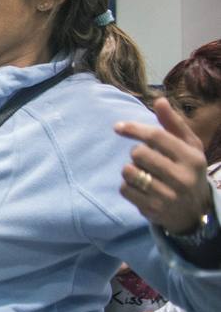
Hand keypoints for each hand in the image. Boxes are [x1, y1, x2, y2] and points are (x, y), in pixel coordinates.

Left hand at [115, 98, 212, 235]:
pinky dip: (127, 186)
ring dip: (130, 170)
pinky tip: (141, 188)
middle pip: (139, 153)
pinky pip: (125, 189)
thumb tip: (159, 100)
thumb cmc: (187, 170)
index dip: (134, 129)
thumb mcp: (188, 146)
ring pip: (129, 171)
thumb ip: (173, 124)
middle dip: (136, 153)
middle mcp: (182, 177)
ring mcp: (168, 195)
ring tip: (144, 174)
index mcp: (192, 158)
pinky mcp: (153, 209)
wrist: (194, 211)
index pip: (156, 137)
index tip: (118, 127)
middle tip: (146, 160)